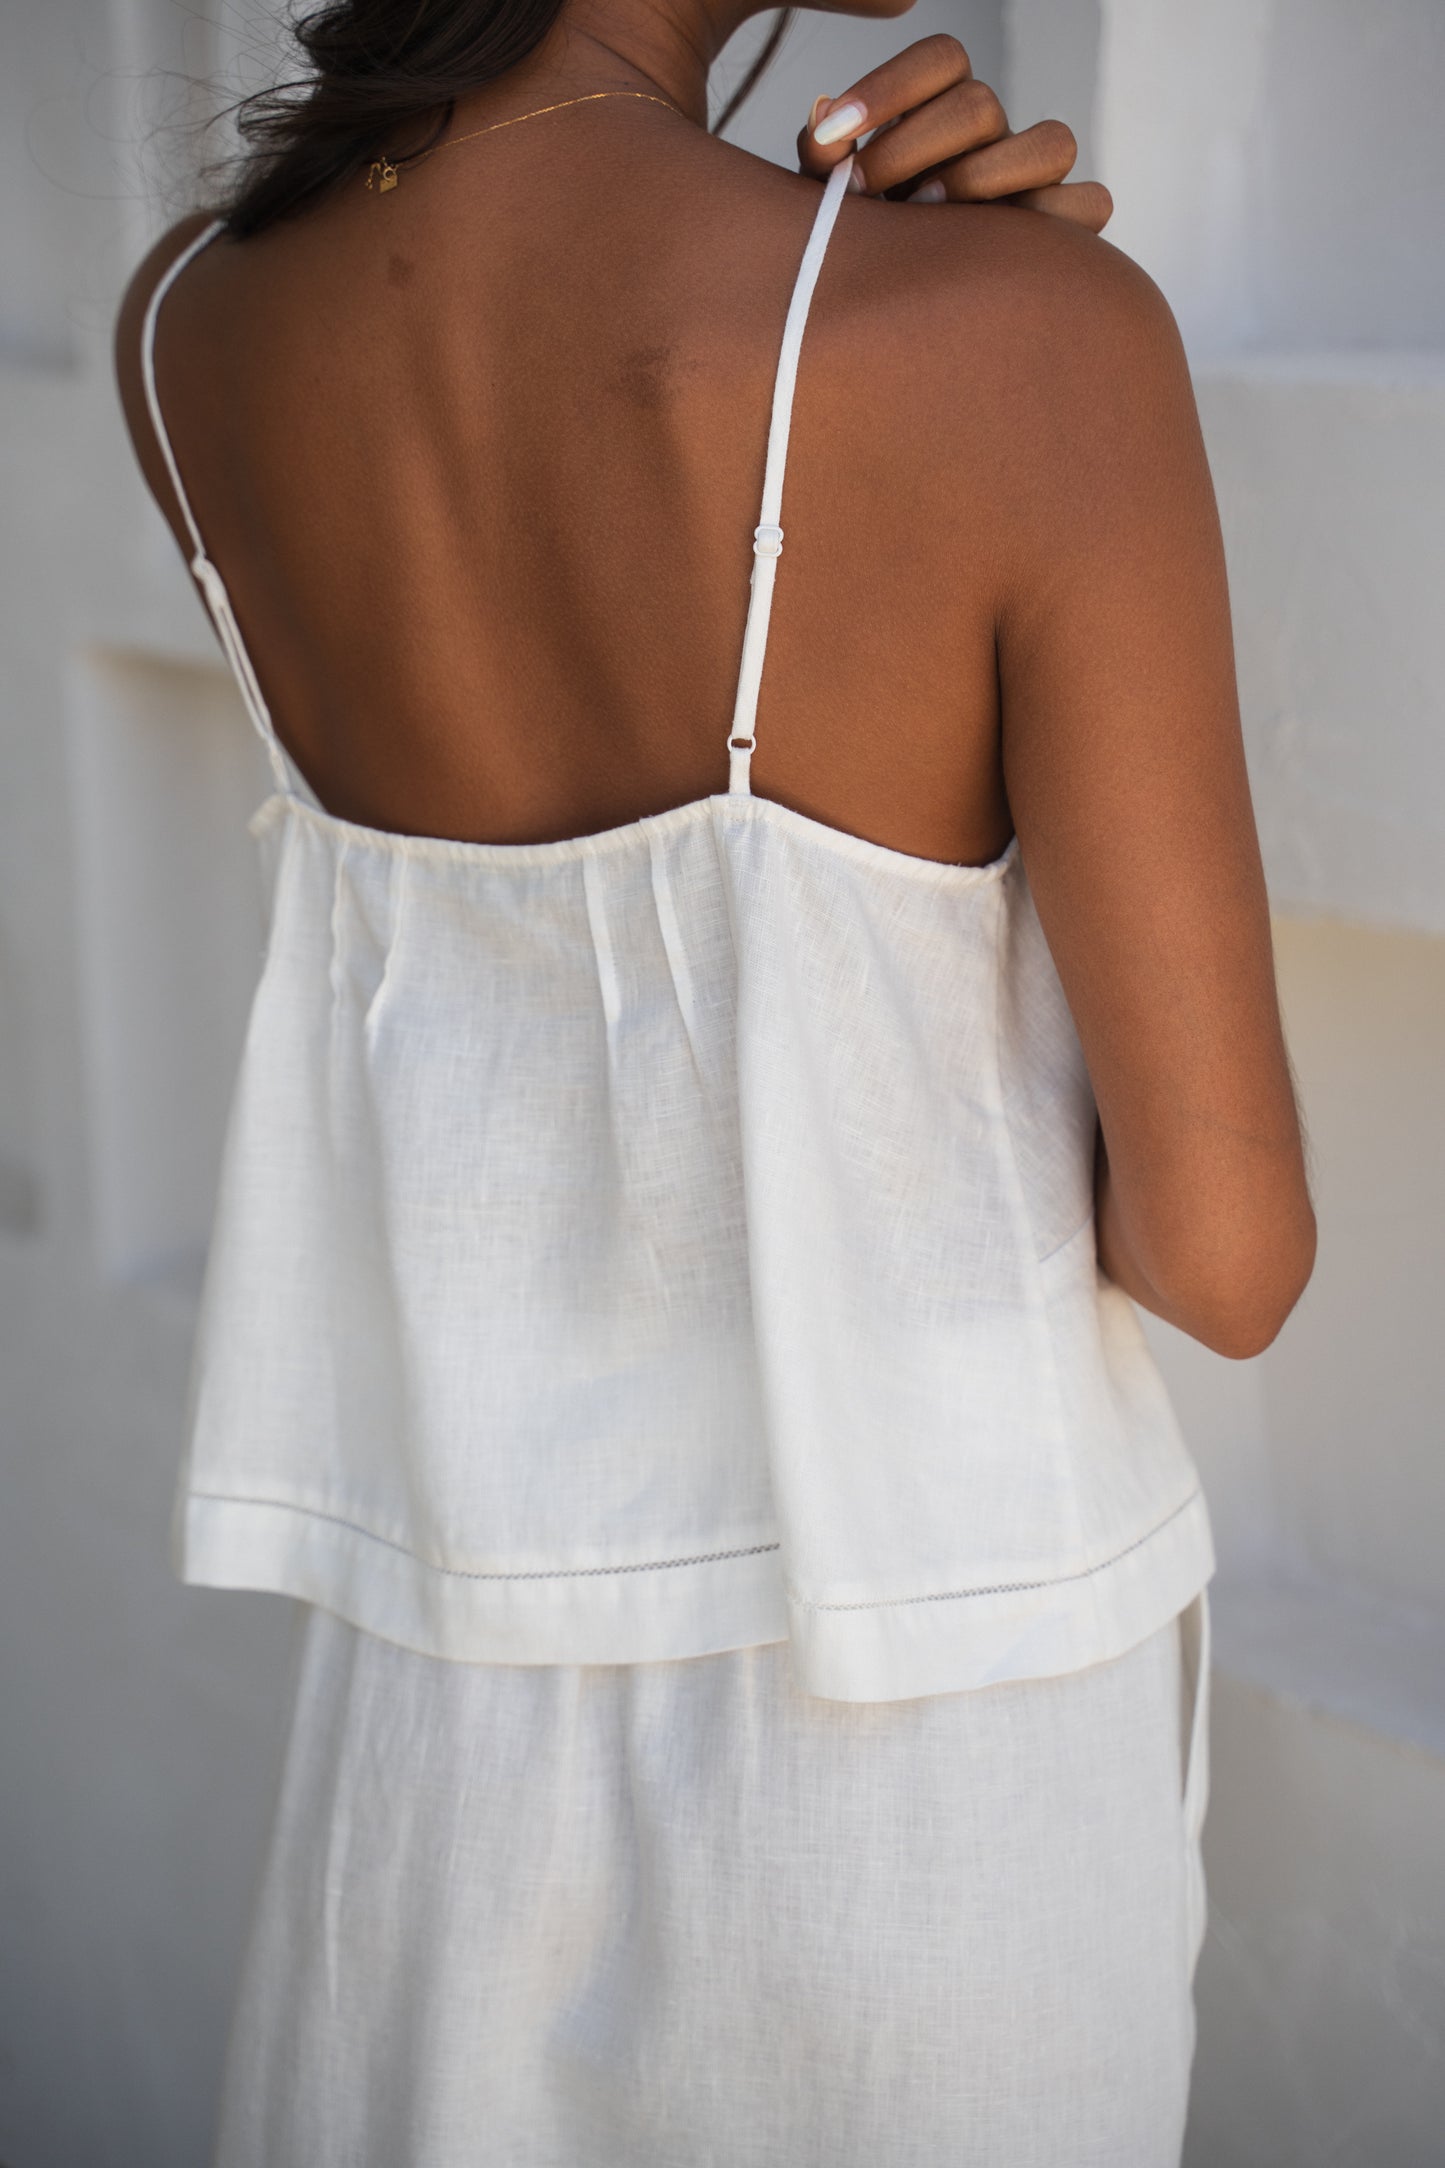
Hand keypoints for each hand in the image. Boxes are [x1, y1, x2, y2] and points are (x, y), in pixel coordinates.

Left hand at [797, 34, 1111, 231]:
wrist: (896, 333)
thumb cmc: (863, 259)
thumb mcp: (829, 210)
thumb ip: (823, 164)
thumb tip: (823, 119)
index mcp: (942, 114)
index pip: (943, 59)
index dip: (890, 86)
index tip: (834, 131)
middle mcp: (996, 138)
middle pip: (981, 104)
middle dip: (912, 146)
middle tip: (861, 192)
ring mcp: (1036, 182)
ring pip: (1051, 142)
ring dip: (983, 178)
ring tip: (926, 223)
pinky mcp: (1070, 232)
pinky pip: (1091, 202)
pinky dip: (1056, 222)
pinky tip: (990, 257)